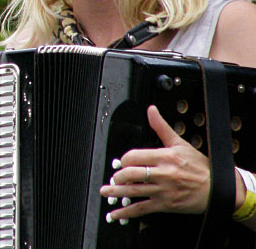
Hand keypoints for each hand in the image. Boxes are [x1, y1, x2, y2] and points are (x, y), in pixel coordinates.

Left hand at [99, 105, 210, 221]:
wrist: (218, 188)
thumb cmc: (200, 166)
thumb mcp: (180, 143)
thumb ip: (161, 127)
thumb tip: (151, 111)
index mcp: (164, 157)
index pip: (134, 156)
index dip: (124, 160)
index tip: (122, 163)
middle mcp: (162, 173)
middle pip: (131, 174)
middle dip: (118, 176)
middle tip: (114, 177)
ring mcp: (163, 190)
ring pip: (133, 191)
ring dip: (116, 192)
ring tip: (105, 191)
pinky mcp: (165, 204)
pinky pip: (141, 208)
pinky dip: (126, 212)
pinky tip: (116, 213)